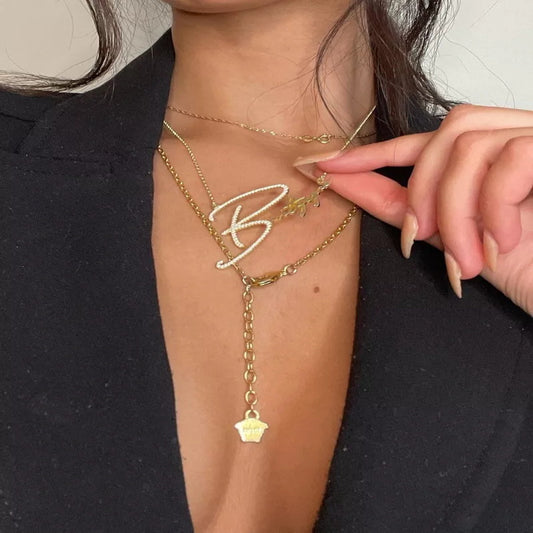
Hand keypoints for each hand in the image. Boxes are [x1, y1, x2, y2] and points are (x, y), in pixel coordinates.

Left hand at [294, 104, 532, 315]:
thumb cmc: (531, 272)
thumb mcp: (458, 240)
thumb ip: (411, 209)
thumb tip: (353, 185)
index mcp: (492, 158)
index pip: (422, 142)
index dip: (372, 152)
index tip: (323, 164)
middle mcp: (520, 136)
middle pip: (447, 133)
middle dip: (421, 191)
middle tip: (418, 243)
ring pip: (471, 145)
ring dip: (454, 210)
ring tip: (468, 260)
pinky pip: (511, 158)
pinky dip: (493, 205)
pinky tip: (504, 241)